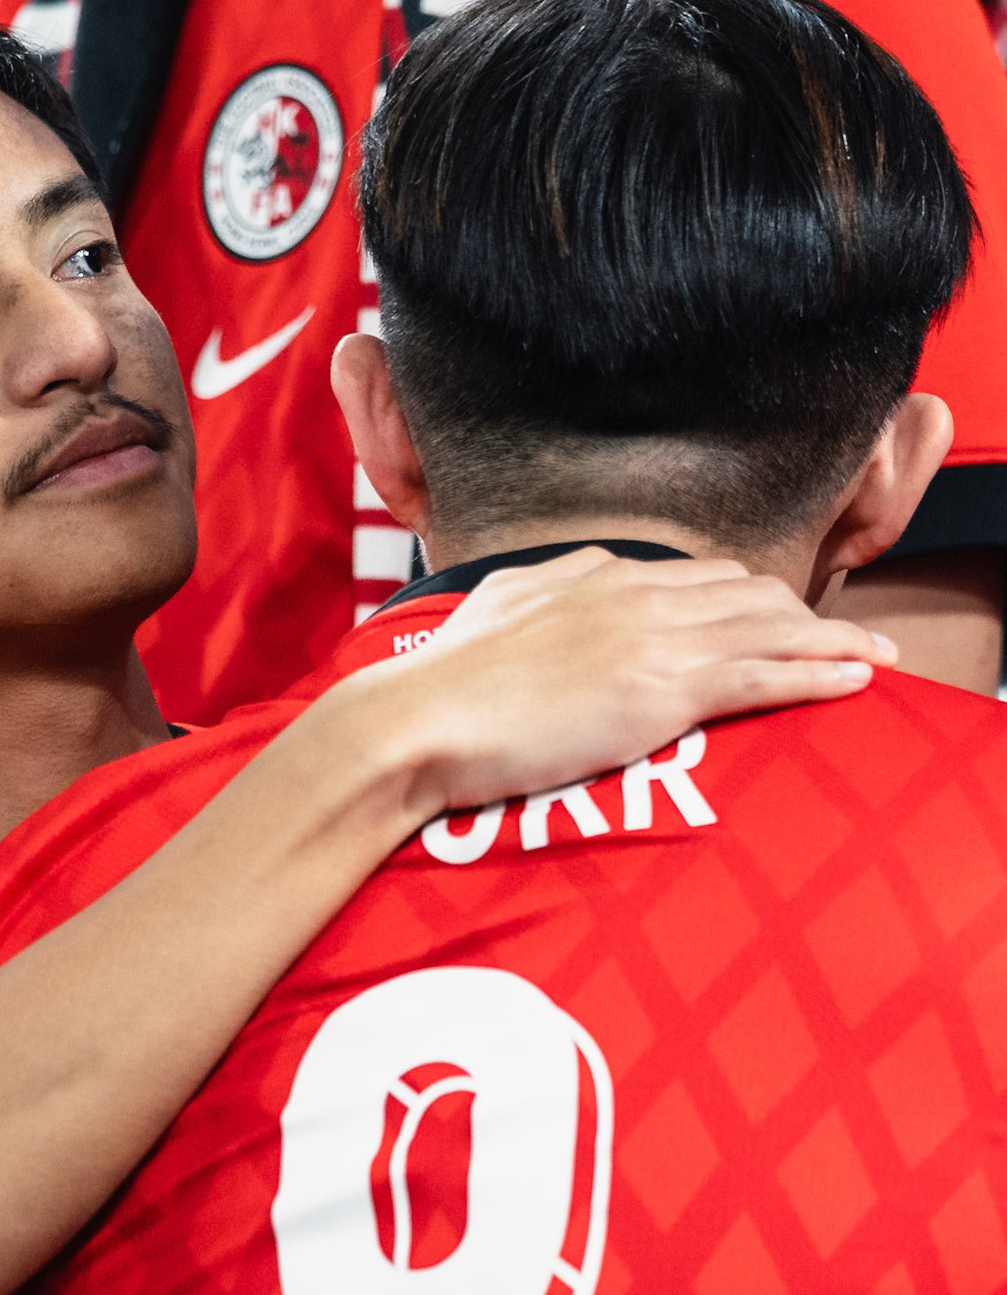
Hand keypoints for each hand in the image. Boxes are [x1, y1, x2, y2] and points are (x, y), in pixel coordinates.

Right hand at [352, 547, 896, 825]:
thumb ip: (535, 599)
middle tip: (840, 638)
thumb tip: (545, 594)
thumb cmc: (438, 686)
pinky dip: (820, 672)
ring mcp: (652, 637)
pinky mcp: (663, 689)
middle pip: (744, 592)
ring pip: (769, 626)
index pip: (689, 576)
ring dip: (831, 640)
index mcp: (590, 574)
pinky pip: (765, 673)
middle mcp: (632, 591)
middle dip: (800, 613)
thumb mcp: (490, 615)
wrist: (419, 719)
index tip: (767, 615)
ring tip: (875, 655)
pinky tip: (858, 676)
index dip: (739, 597)